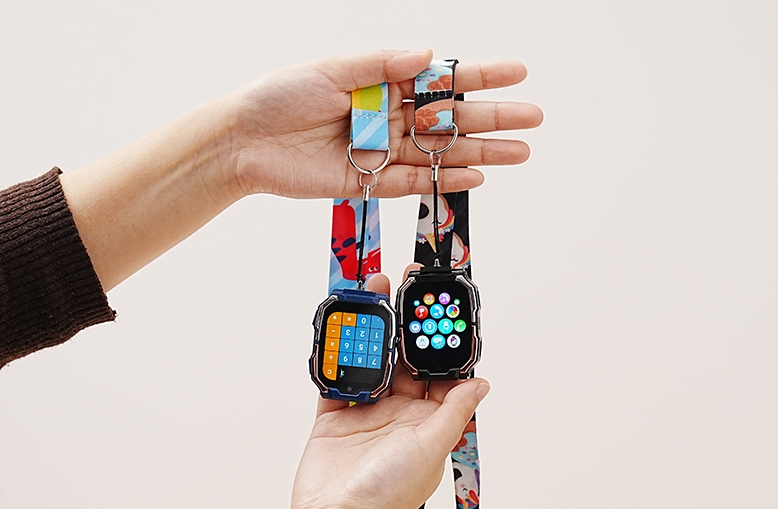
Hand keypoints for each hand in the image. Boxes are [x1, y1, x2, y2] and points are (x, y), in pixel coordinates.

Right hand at [225, 271, 488, 508]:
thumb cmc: (386, 493)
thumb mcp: (429, 447)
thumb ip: (453, 411)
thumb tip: (483, 383)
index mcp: (428, 421)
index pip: (439, 372)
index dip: (439, 340)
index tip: (440, 307)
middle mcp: (400, 413)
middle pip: (403, 358)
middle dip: (404, 323)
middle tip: (404, 284)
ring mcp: (366, 412)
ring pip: (372, 359)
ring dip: (372, 328)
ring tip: (373, 290)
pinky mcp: (334, 415)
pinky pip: (337, 374)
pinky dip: (338, 351)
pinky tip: (341, 324)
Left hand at [229, 49, 542, 198]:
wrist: (245, 142)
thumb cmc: (279, 97)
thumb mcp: (330, 69)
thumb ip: (379, 64)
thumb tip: (425, 55)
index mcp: (381, 83)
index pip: (440, 80)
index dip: (479, 76)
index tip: (517, 74)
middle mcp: (388, 117)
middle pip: (450, 120)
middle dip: (492, 118)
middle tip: (532, 120)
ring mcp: (382, 152)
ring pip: (440, 154)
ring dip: (480, 154)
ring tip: (519, 153)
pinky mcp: (370, 182)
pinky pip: (415, 184)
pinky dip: (444, 181)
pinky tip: (475, 177)